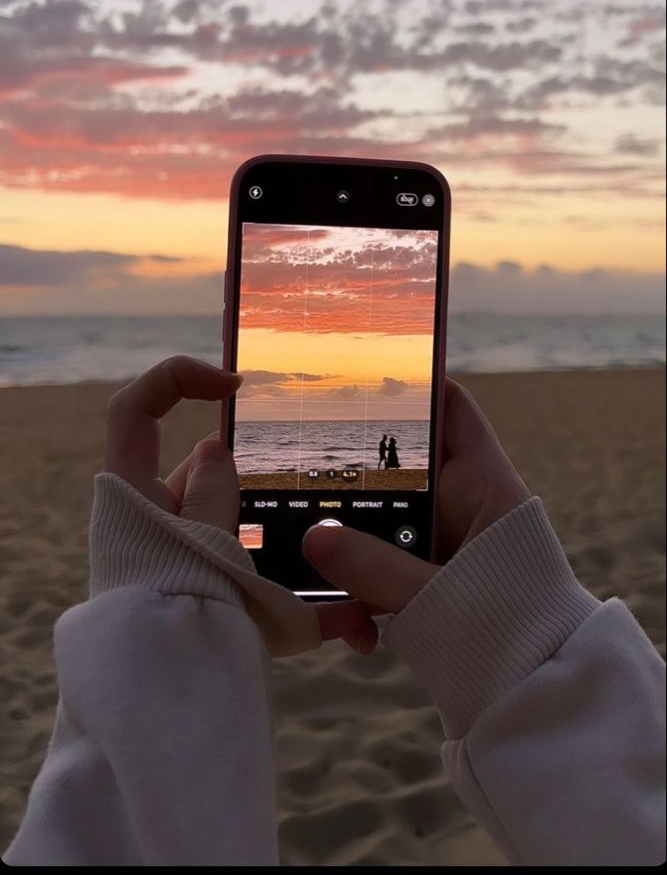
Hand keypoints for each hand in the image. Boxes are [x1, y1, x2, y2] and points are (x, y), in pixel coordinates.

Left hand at [104, 355, 371, 644]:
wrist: (166, 699)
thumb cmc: (172, 614)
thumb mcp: (199, 541)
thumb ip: (209, 491)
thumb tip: (212, 449)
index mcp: (136, 494)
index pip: (136, 410)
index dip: (176, 379)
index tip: (233, 386)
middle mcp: (157, 520)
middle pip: (208, 474)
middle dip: (264, 480)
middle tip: (311, 473)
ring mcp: (186, 557)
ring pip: (244, 529)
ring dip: (294, 542)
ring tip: (345, 541)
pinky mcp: (216, 596)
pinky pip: (265, 586)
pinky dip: (309, 605)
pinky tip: (356, 618)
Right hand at [304, 378, 530, 652]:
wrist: (537, 700)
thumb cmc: (511, 633)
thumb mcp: (438, 597)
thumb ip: (374, 568)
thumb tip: (314, 537)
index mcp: (484, 483)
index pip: (453, 408)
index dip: (415, 382)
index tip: (359, 373)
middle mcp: (464, 503)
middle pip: (399, 465)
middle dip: (351, 479)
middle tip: (298, 473)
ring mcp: (445, 542)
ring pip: (383, 523)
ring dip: (350, 551)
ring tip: (317, 574)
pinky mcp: (430, 580)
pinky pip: (385, 571)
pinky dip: (364, 596)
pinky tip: (354, 631)